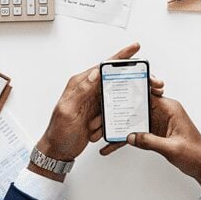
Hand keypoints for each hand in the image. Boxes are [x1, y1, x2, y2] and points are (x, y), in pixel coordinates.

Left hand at [31, 43, 164, 181]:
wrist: (57, 151)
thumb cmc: (58, 132)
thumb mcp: (68, 110)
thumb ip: (81, 90)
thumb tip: (95, 72)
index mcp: (80, 84)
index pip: (103, 67)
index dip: (120, 57)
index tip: (135, 48)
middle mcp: (88, 90)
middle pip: (113, 79)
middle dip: (126, 84)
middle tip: (143, 86)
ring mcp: (94, 102)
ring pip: (115, 98)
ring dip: (114, 110)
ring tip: (99, 123)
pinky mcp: (98, 114)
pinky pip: (111, 113)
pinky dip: (109, 122)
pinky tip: (100, 130)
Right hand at [101, 97, 200, 192]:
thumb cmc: (195, 153)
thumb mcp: (171, 148)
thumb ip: (150, 141)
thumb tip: (131, 136)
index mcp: (169, 108)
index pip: (147, 93)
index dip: (131, 91)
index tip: (115, 90)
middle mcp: (162, 112)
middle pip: (135, 106)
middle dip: (117, 111)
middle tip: (100, 116)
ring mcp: (157, 122)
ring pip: (132, 120)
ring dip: (118, 127)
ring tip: (100, 133)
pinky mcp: (154, 132)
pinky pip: (136, 133)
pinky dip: (125, 139)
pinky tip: (111, 147)